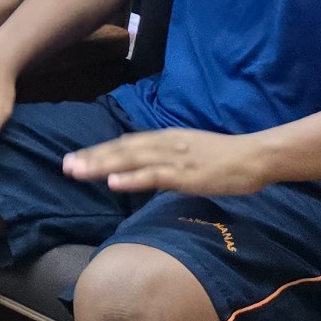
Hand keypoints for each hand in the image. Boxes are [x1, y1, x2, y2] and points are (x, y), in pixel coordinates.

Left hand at [65, 126, 275, 196]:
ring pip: (132, 160)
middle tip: (65, 165)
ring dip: (103, 166)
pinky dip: (132, 178)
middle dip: (92, 158)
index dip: (100, 150)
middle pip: (122, 150)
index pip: (125, 143)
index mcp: (166, 138)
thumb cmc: (224, 158)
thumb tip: (143, 163)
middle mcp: (165, 144)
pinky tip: (113, 181)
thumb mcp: (189, 152)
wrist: (254, 156)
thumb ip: (166, 156)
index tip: (76, 158)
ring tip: (78, 172)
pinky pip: (154, 176)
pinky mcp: (187, 175)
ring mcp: (175, 158)